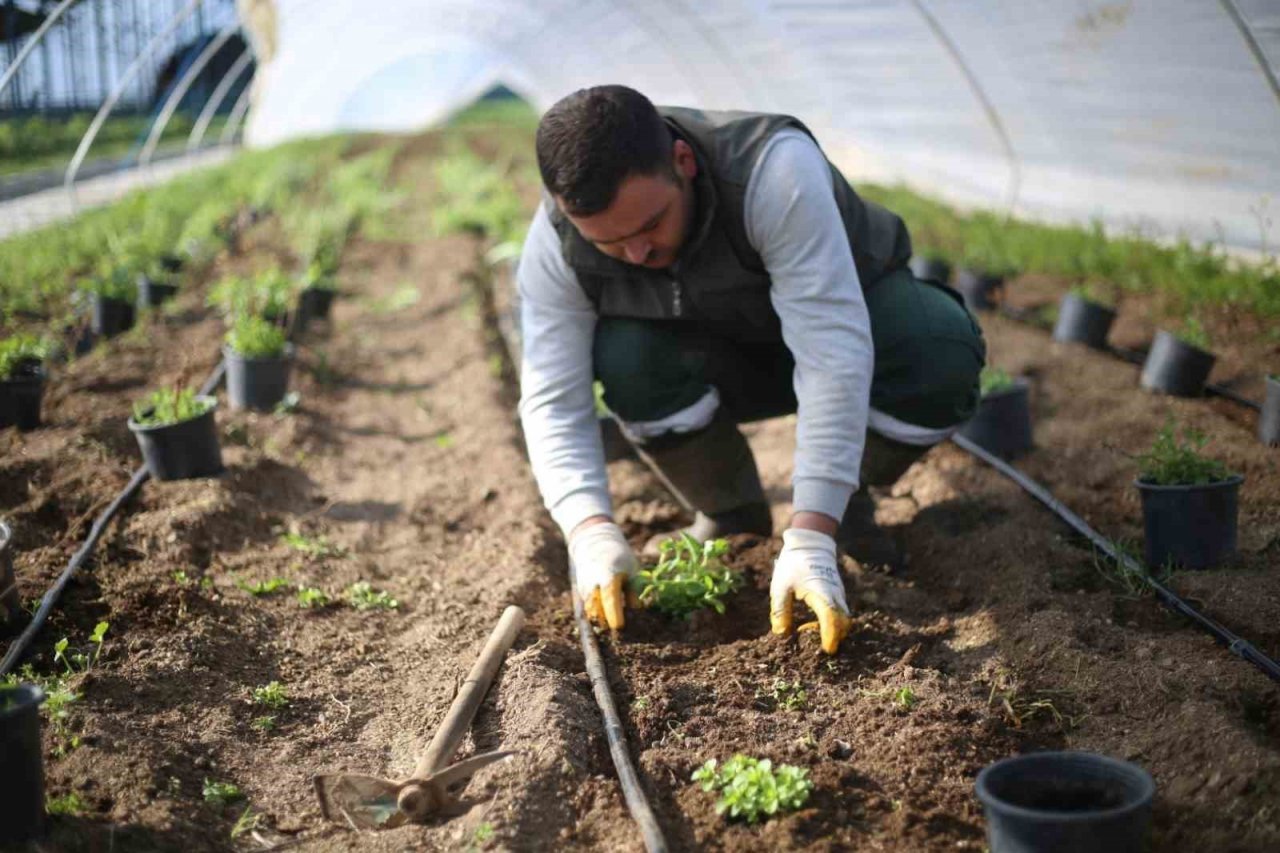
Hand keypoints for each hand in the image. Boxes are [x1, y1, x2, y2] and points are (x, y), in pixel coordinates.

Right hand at [568, 521, 637, 629]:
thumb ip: (633, 589)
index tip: (620, 627)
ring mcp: (585, 590)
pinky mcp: (582, 594)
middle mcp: (592, 584)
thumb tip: (637, 609)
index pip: (609, 599)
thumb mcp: (631, 569)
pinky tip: (608, 621)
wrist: (594, 544)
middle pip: (597, 610)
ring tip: (615, 630)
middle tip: (621, 635)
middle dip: (608, 623)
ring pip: (592, 613)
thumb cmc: (619, 557)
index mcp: (608, 576)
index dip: (614, 614)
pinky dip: (598, 617)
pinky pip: (590, 610)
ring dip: (602, 622)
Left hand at [770, 528, 852, 653]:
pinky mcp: (838, 594)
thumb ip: (780, 610)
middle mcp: (835, 594)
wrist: (809, 544)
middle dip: (835, 637)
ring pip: (844, 619)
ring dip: (833, 631)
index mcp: (821, 591)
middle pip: (844, 623)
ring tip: (809, 632)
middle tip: (816, 648)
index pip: (831, 617)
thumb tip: (781, 634)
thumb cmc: (793, 565)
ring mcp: (839, 594)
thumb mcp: (780, 587)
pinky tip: (813, 624)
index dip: (830, 636)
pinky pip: (840, 613)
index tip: (826, 650)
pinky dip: (832, 623)